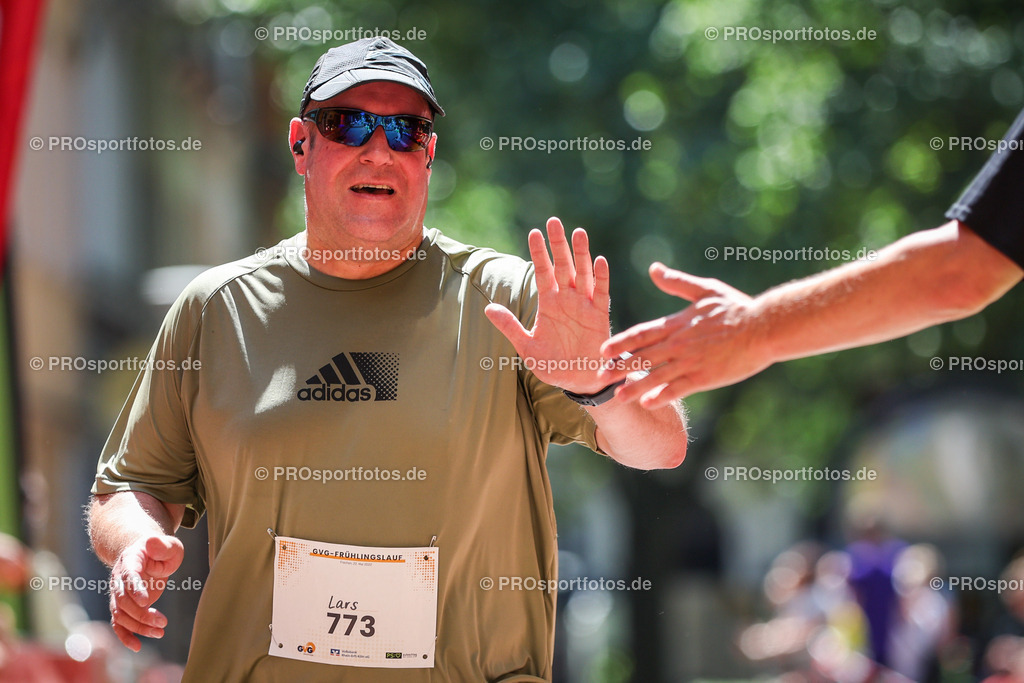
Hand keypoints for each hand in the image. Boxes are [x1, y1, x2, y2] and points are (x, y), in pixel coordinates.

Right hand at [108, 535, 183, 650]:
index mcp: (130, 560)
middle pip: (123, 600)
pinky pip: (119, 623)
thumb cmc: (161, 549)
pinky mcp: (123, 606)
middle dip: (141, 614)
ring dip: (138, 626)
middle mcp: (119, 578)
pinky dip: (125, 636)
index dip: (135, 588)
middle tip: (163, 622)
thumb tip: (151, 541)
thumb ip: (162, 544)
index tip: (146, 601)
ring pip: (121, 614)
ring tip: (160, 631)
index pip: (129, 575)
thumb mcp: (169, 544)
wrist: (146, 554)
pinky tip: (137, 646)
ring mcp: (119, 593)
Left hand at [485, 217, 610, 394]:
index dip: (539, 252)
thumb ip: (510, 326)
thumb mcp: (526, 347)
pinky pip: (601, 293)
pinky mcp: (600, 315)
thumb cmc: (553, 365)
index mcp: (548, 303)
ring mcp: (584, 305)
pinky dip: (601, 277)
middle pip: (563, 265)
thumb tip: (487, 308)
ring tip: (578, 232)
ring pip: (582, 273)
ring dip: (581, 253)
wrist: (578, 382)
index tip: (533, 231)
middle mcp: (567, 299)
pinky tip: (599, 260)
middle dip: (559, 244)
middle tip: (554, 221)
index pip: (542, 271)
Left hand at [599, 262, 769, 405]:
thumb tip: (653, 268)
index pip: (641, 334)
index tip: (603, 350)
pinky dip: (662, 396)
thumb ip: (677, 282)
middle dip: (618, 368)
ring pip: (655, 376)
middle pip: (642, 357)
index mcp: (677, 323)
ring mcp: (691, 362)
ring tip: (617, 397)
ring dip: (634, 387)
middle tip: (597, 376)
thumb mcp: (705, 289)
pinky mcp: (705, 377)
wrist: (764, 327)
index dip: (620, 343)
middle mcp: (679, 343)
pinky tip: (648, 404)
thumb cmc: (737, 307)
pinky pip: (678, 389)